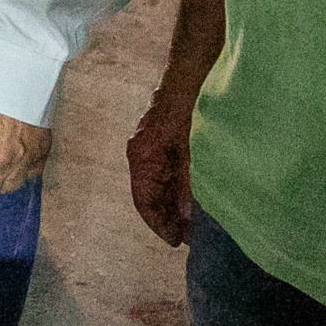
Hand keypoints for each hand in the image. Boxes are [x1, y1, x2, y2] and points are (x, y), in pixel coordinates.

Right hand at [127, 87, 198, 246]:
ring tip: (184, 228)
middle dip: (163, 220)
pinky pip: (155, 179)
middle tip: (182, 239)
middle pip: (146, 199)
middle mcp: (137, 158)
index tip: (173, 240)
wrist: (180, 86)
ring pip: (150, 191)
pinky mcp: (151, 151)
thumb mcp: (188, 155)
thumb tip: (187, 216)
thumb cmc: (183, 116)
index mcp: (142, 159)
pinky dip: (167, 194)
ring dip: (165, 209)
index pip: (143, 201)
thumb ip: (184, 185)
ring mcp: (142, 154)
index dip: (158, 223)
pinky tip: (181, 206)